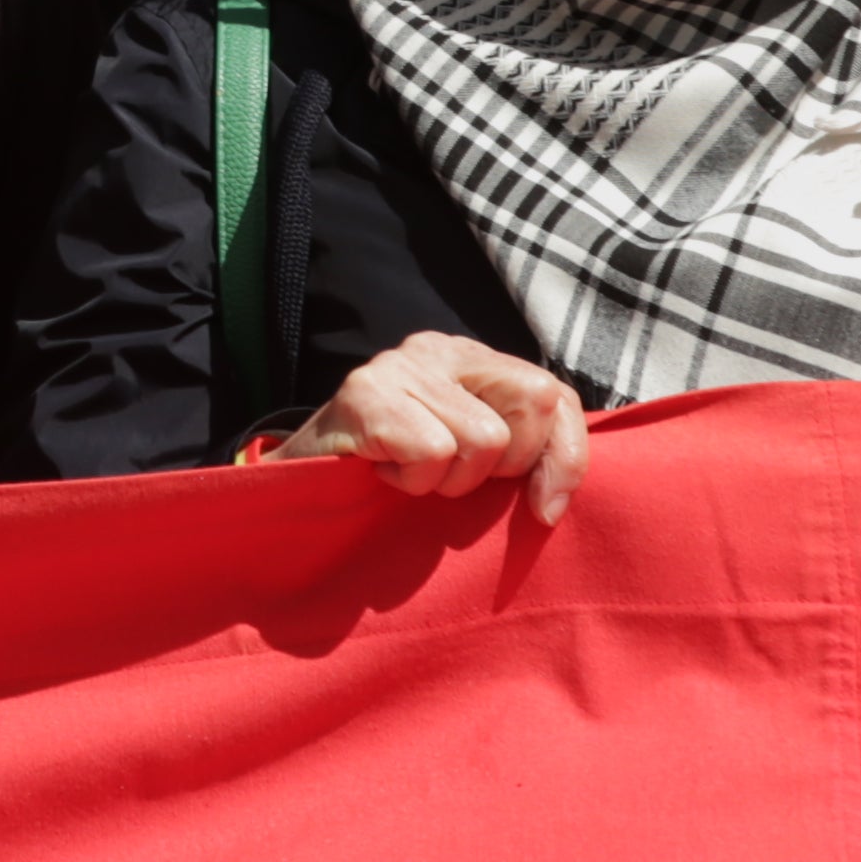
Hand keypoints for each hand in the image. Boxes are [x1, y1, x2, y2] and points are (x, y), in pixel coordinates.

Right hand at [254, 331, 587, 522]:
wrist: (295, 486)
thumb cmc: (389, 477)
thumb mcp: (464, 461)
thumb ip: (514, 454)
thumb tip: (558, 498)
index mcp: (474, 361)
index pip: (556, 394)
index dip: (565, 458)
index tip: (545, 512)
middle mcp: (441, 349)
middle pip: (534, 402)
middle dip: (506, 466)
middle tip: (453, 478)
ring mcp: (400, 364)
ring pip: (485, 438)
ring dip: (449, 481)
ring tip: (409, 474)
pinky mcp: (366, 392)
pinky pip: (432, 451)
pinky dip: (412, 482)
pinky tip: (382, 471)